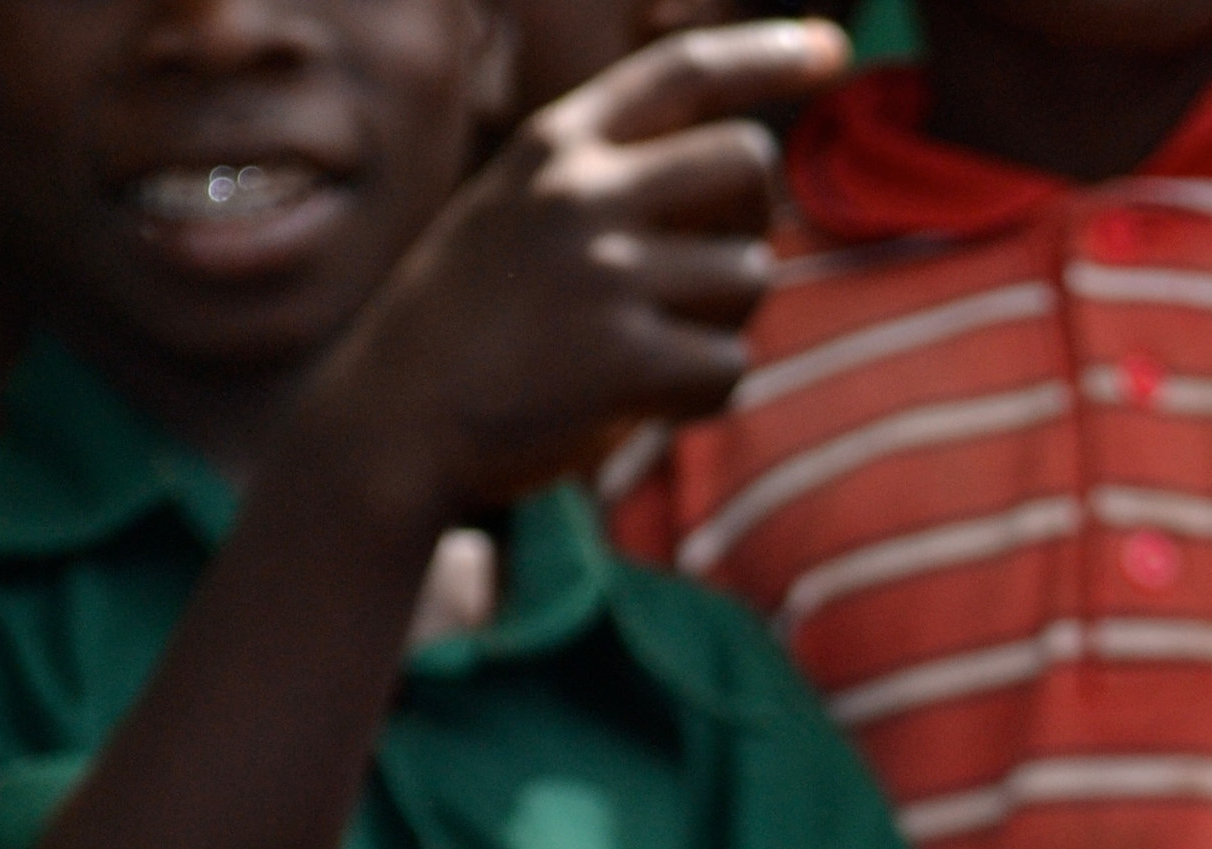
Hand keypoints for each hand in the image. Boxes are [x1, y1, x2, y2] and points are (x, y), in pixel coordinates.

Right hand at [304, 19, 850, 524]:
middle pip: (749, 165)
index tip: (832, 54)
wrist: (379, 432)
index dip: (768, 56)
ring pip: (749, 278)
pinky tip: (650, 409)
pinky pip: (727, 368)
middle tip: (712, 283)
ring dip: (724, 326)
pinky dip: (704, 395)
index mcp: (554, 149)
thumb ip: (592, 192)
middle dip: (753, 226)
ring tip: (657, 360)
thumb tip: (737, 191)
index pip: (685, 71)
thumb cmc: (446, 342)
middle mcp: (583, 194)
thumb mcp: (501, 222)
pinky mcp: (620, 361)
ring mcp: (602, 275)